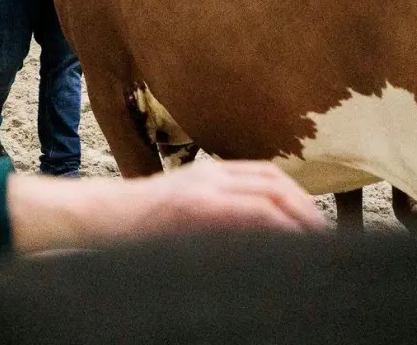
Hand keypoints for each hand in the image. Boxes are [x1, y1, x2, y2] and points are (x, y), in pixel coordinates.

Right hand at [6, 160, 325, 253]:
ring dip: (296, 216)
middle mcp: (210, 174)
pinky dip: (275, 225)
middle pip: (273, 180)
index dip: (295, 196)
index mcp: (207, 173)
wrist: (95, 219)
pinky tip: (287, 243)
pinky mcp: (196, 207)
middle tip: (321, 234)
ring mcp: (203, 189)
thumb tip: (252, 233)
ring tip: (312, 241)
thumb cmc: (133, 226)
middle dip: (304, 206)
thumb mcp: (179, 209)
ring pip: (268, 193)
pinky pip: (249, 212)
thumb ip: (213, 213)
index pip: (266, 175)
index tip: (312, 221)